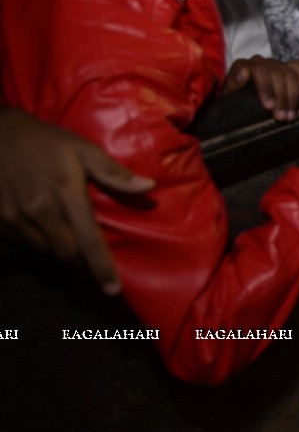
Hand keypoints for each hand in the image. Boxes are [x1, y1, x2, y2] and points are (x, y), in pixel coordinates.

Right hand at [0, 108, 154, 295]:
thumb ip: (114, 173)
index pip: (88, 241)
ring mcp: (15, 218)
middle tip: (95, 266)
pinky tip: (46, 232)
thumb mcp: (83, 149)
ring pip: (44, 252)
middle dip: (83, 264)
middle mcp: (40, 211)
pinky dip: (38, 244)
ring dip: (60, 253)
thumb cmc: (46, 141)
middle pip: (66, 254)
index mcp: (66, 194)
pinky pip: (22, 245)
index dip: (101, 268)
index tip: (114, 290)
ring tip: (72, 245)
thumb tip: (148, 188)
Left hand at [224, 55, 298, 121]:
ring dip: (291, 96)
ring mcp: (274, 63)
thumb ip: (234, 84)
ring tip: (290, 116)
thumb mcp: (229, 96)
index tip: (269, 106)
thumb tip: (243, 72)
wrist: (240, 102)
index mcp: (243, 65)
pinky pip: (298, 67)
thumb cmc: (233, 101)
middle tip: (281, 117)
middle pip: (276, 73)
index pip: (257, 70)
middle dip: (280, 97)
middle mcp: (259, 61)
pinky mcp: (287, 67)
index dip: (265, 87)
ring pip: (288, 73)